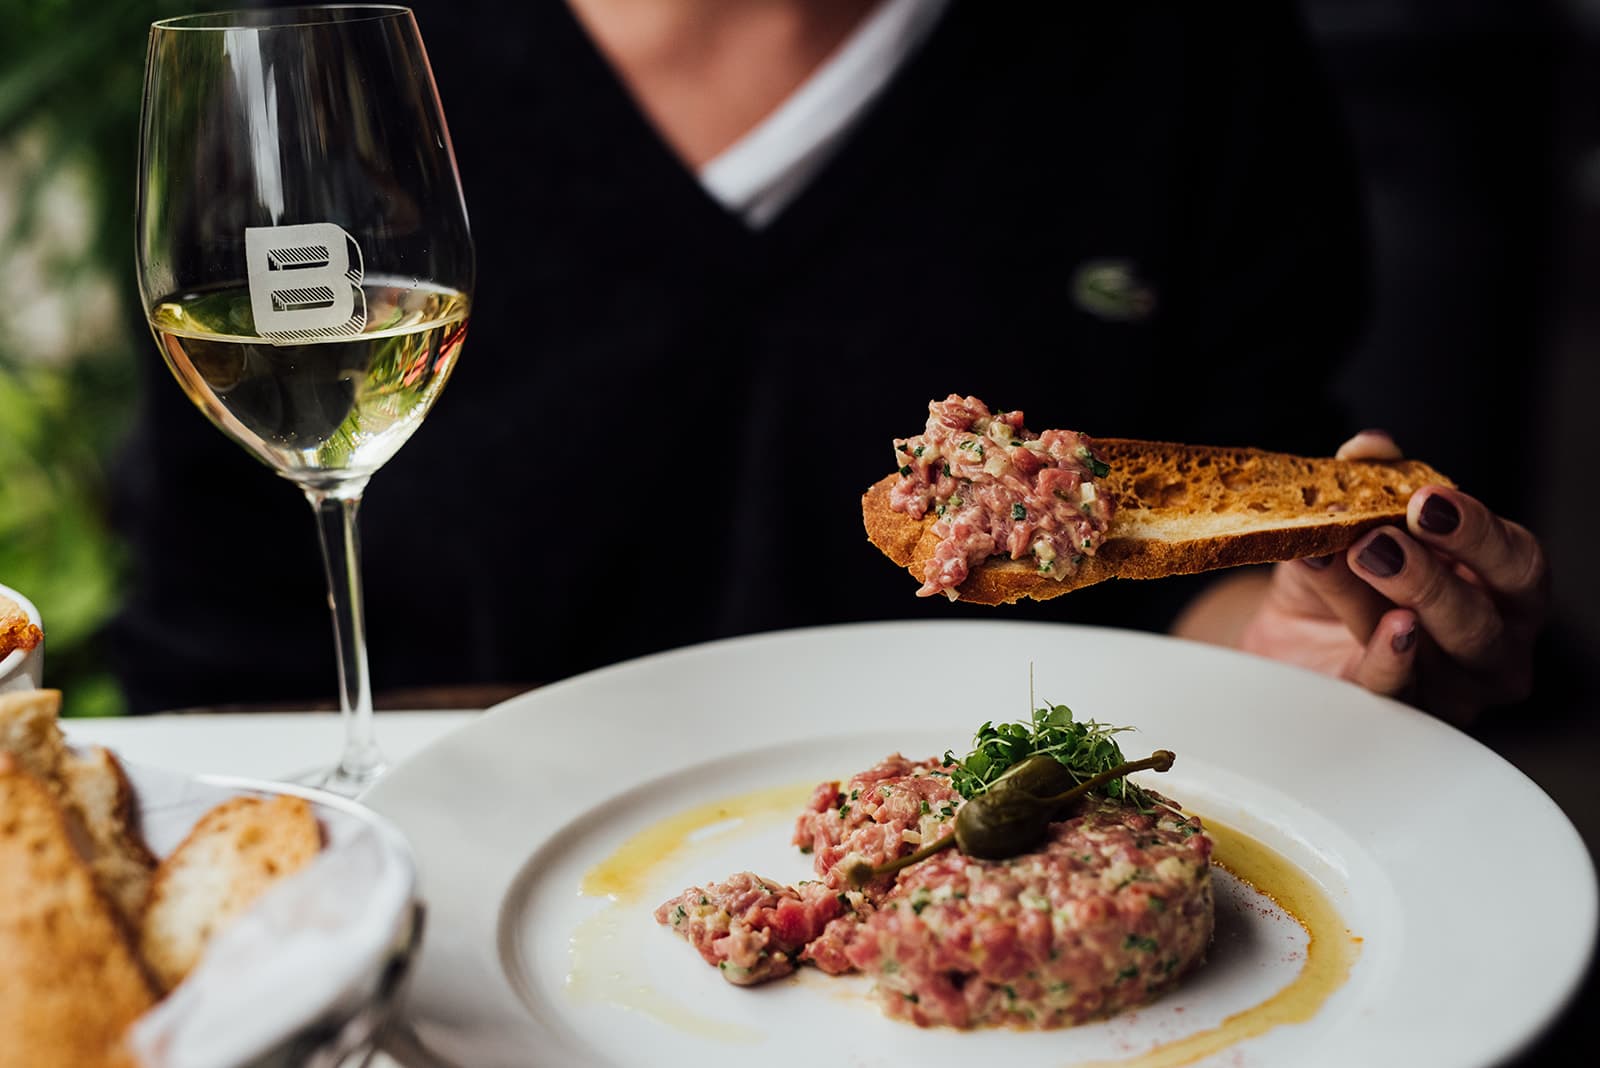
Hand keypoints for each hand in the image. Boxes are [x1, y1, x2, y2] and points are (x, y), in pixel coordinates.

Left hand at [1239, 430, 1549, 723]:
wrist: (1289, 641)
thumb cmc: (1342, 581)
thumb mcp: (1346, 526)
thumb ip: (1363, 484)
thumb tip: (1370, 447)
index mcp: (1500, 584)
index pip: (1515, 559)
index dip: (1474, 529)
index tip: (1423, 500)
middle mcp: (1494, 639)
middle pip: (1490, 612)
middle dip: (1435, 570)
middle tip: (1380, 538)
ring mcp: (1456, 686)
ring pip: (1449, 650)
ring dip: (1406, 599)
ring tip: (1362, 559)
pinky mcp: (1407, 714)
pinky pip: (1404, 692)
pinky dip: (1393, 657)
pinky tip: (1387, 628)